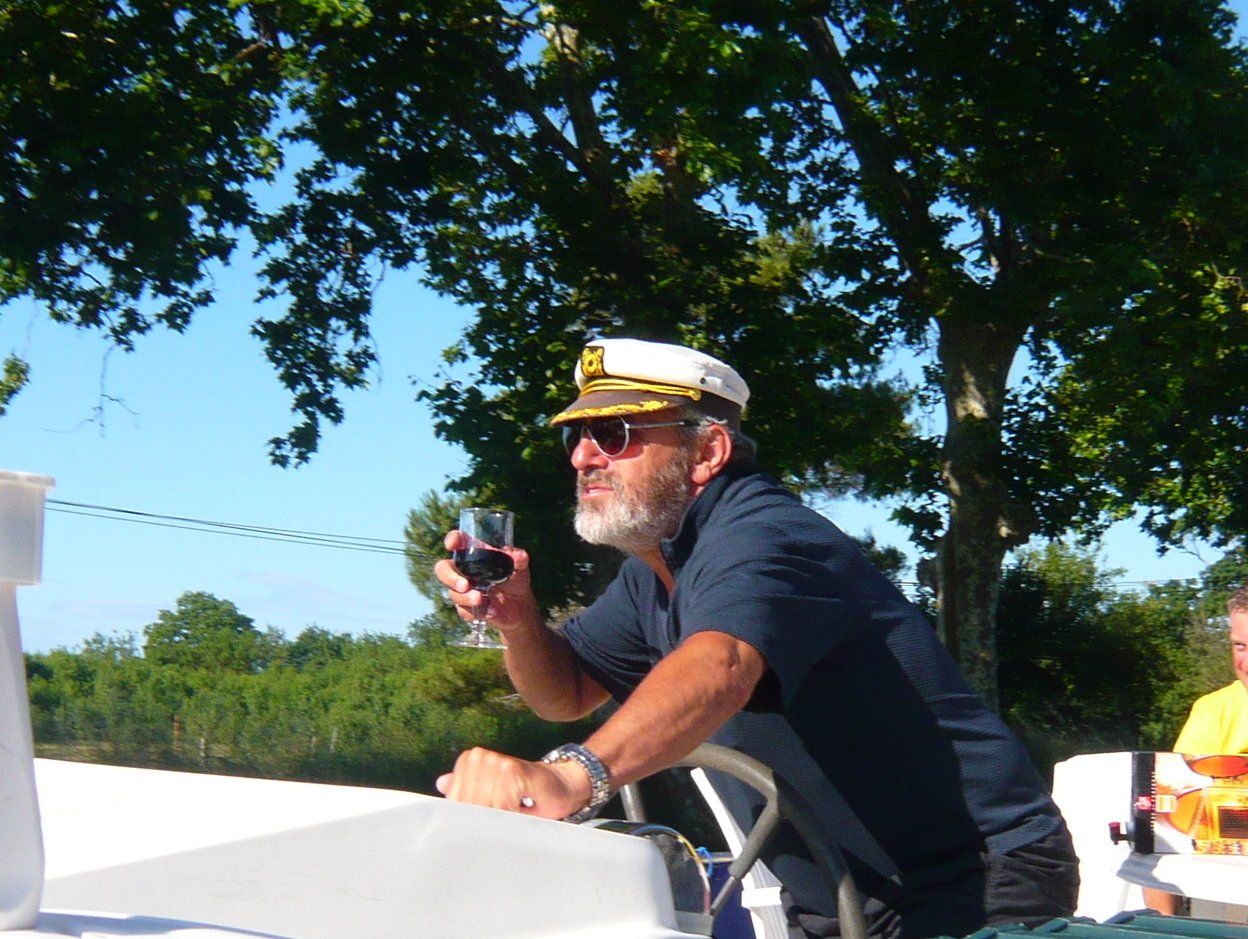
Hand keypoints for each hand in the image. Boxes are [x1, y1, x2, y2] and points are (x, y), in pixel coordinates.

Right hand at [435, 530, 535, 635]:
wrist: (519, 608)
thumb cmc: (516, 580)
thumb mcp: (520, 568)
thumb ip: (519, 560)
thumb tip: (519, 557)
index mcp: (475, 554)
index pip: (458, 542)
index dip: (452, 539)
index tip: (452, 544)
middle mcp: (464, 570)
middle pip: (443, 569)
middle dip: (449, 577)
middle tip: (464, 585)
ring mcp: (462, 590)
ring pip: (452, 593)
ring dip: (464, 598)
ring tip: (480, 599)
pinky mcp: (466, 608)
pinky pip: (463, 610)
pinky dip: (475, 611)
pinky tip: (489, 611)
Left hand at [436, 747, 591, 819]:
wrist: (562, 785)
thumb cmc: (528, 795)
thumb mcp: (494, 796)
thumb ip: (469, 792)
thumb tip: (442, 785)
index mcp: (471, 760)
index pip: (455, 800)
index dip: (463, 821)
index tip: (469, 836)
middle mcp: (479, 758)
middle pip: (466, 806)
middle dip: (480, 823)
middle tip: (498, 829)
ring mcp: (495, 762)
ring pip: (481, 808)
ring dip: (497, 820)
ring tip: (512, 816)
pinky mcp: (512, 770)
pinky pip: (501, 806)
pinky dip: (511, 816)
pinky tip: (522, 812)